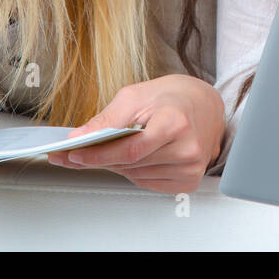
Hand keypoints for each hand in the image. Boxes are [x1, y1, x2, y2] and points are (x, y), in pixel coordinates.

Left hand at [46, 74, 224, 193]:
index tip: (74, 154)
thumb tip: (80, 137)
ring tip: (112, 148)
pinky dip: (134, 171)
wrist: (204, 104)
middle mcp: (187, 148)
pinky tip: (137, 155)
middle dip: (99, 159)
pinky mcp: (189, 180)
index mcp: (175, 122)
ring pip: (135, 175)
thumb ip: (107, 118)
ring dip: (117, 165)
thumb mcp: (136, 95)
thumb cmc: (172, 97)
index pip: (130, 149)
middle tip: (75, 153)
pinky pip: (148, 183)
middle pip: (130, 164)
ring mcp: (190, 167)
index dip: (98, 155)